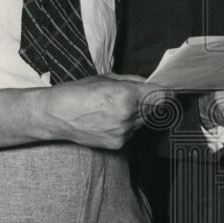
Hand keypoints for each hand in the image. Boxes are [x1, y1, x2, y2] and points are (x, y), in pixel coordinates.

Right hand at [43, 75, 171, 149]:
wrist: (55, 116)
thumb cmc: (76, 93)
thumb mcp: (106, 78)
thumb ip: (132, 81)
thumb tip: (149, 83)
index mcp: (125, 96)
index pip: (161, 96)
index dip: (167, 92)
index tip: (168, 90)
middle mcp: (127, 117)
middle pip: (155, 109)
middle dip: (150, 101)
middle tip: (136, 95)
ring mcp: (123, 133)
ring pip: (144, 121)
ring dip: (138, 114)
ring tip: (116, 107)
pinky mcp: (118, 144)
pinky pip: (133, 132)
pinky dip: (128, 125)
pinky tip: (111, 118)